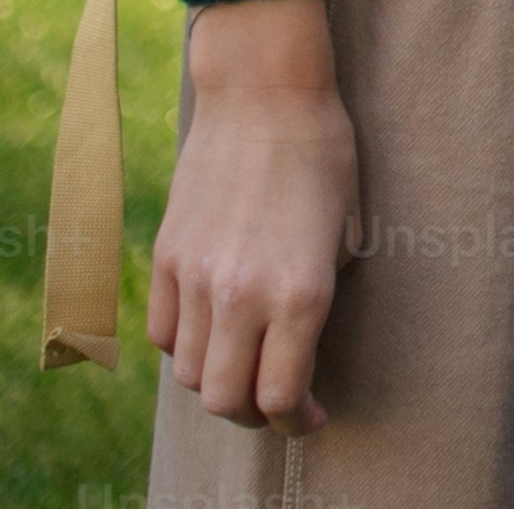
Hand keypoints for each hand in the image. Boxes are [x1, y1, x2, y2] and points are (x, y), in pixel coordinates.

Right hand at [149, 0, 356, 432]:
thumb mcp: (348, 228)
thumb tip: (300, 339)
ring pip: (191, 374)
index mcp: (300, 293)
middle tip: (276, 402)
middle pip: (227, 401)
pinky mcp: (166, 257)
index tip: (311, 417)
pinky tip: (212, 330)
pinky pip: (165, 332)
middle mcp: (242, 296)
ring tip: (244, 365)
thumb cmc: (322, 151)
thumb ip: (322, 293)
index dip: (297, 422)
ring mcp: (197, 278)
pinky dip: (186, 346)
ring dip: (218, 382)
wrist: (262, 91)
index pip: (282, 397)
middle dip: (254, 416)